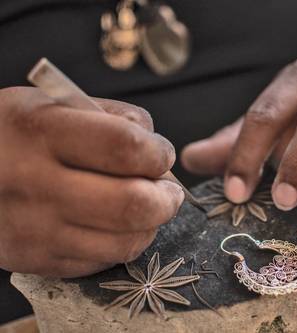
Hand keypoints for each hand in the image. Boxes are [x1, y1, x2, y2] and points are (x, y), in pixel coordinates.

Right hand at [0, 87, 183, 277]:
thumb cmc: (14, 134)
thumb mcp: (54, 104)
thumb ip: (114, 117)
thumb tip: (158, 149)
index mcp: (42, 132)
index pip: (126, 148)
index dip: (159, 153)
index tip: (162, 154)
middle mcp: (36, 184)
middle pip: (132, 205)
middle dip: (167, 199)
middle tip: (169, 191)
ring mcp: (34, 230)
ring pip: (124, 243)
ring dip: (150, 226)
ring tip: (146, 208)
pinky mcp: (35, 261)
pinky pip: (100, 262)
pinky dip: (120, 244)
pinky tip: (112, 225)